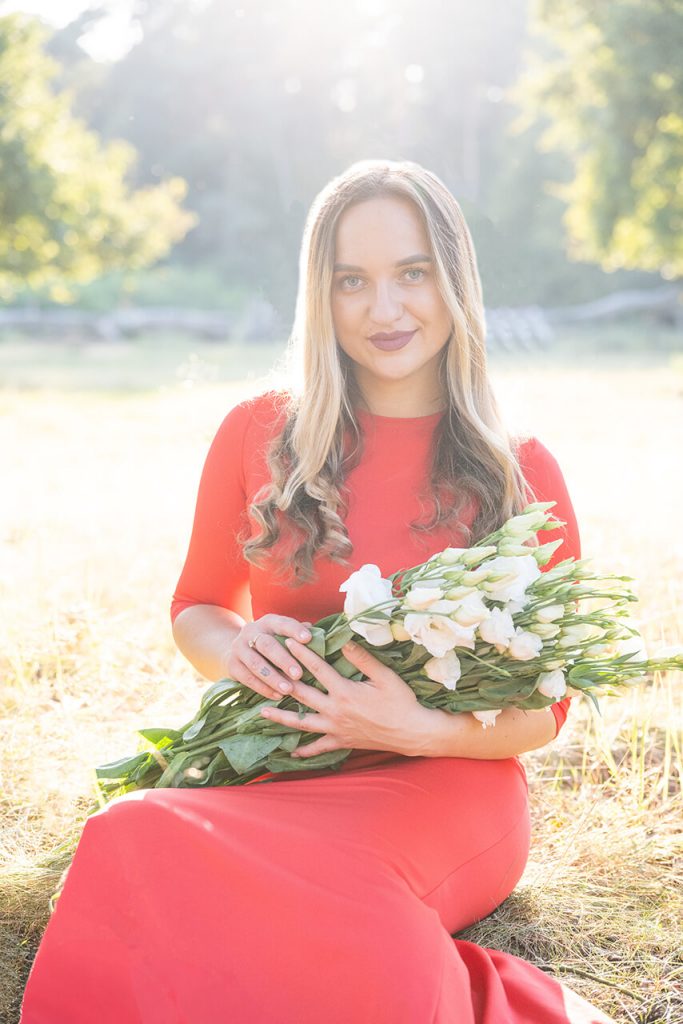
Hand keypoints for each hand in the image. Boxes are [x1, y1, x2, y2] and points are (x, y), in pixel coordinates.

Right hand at [226, 615, 313, 700]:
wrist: (238, 649)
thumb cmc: (273, 643)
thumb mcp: (283, 635)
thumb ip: (300, 636)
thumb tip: (321, 637)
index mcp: (268, 622)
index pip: (282, 623)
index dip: (295, 630)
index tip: (308, 639)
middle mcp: (251, 632)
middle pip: (267, 645)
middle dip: (283, 660)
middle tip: (299, 674)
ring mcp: (239, 648)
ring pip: (255, 664)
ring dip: (273, 678)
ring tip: (288, 690)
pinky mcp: (232, 665)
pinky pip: (247, 678)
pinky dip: (263, 688)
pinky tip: (277, 696)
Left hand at [259, 638, 430, 758]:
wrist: (411, 732)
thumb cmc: (401, 702)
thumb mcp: (385, 676)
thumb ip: (362, 659)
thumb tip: (344, 641)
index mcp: (344, 691)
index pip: (317, 669)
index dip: (302, 654)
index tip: (288, 642)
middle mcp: (335, 711)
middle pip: (302, 695)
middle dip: (282, 681)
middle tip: (266, 671)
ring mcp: (336, 729)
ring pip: (302, 723)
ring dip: (281, 717)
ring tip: (262, 712)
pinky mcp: (341, 742)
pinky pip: (318, 748)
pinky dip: (304, 751)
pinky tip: (292, 752)